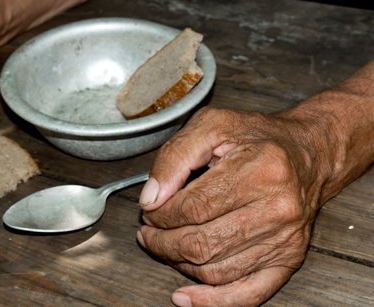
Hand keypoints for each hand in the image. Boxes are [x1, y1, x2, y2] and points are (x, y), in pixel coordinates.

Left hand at [136, 107, 331, 306]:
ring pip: (215, 270)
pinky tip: (186, 297)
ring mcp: (284, 239)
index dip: (160, 213)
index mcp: (260, 171)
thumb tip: (151, 197)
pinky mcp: (288, 259)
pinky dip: (212, 301)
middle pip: (201, 243)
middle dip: (161, 241)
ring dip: (177, 263)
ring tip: (162, 246)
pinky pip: (248, 293)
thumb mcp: (212, 125)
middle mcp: (277, 209)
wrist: (307, 153)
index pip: (193, 207)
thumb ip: (175, 157)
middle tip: (148, 230)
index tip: (149, 209)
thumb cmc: (258, 138)